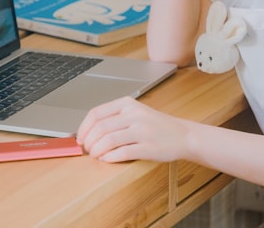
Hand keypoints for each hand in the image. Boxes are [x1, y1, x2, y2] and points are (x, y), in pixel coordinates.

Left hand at [76, 96, 191, 162]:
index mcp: (128, 104)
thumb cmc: (156, 126)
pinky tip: (106, 159)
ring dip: (97, 151)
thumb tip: (87, 131)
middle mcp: (135, 115)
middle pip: (101, 128)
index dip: (84, 128)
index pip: (96, 113)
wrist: (183, 135)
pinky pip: (122, 153)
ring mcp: (142, 131)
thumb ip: (114, 118)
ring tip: (95, 155)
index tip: (80, 138)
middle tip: (87, 149)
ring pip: (109, 140)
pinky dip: (110, 158)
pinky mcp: (148, 147)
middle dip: (89, 141)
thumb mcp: (135, 113)